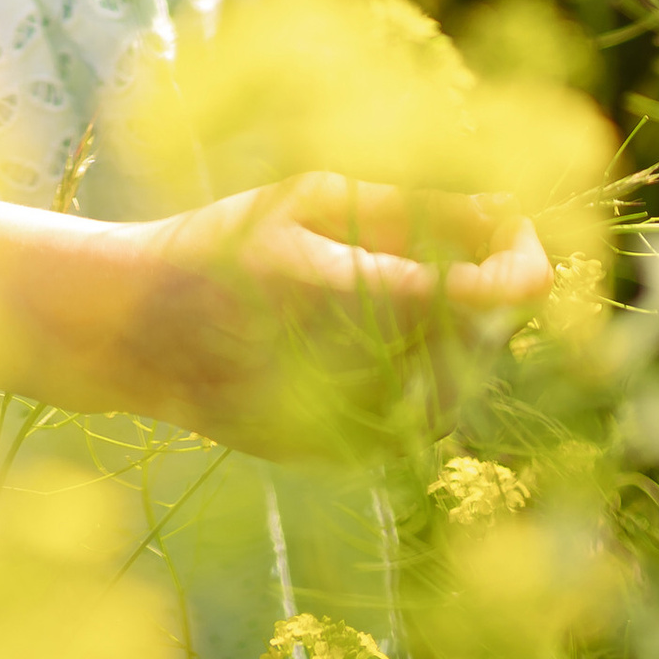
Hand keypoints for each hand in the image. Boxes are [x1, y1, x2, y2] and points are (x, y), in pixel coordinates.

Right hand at [108, 174, 549, 454]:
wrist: (134, 331)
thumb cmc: (222, 245)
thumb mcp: (313, 202)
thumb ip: (415, 208)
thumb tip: (505, 207)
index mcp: (370, 298)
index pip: (504, 293)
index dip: (524, 253)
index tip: (507, 220)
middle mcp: (374, 375)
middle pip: (489, 337)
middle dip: (483, 285)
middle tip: (441, 239)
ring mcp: (358, 426)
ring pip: (460, 384)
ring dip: (455, 335)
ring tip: (394, 286)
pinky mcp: (339, 456)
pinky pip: (413, 416)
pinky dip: (413, 374)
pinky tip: (359, 336)